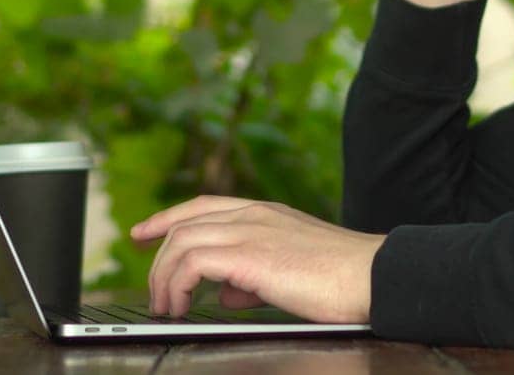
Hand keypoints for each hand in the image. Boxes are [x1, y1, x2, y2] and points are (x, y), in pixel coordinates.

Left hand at [130, 195, 385, 322]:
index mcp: (265, 213)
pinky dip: (177, 285)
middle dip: (156, 255)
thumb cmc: (339, 279)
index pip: (203, 206)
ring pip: (182, 241)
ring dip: (164, 277)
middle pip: (184, 223)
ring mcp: (250, 230)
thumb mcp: (288, 271)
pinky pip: (192, 263)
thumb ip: (252, 278)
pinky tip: (182, 307)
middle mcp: (253, 214)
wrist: (371, 276)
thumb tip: (225, 293)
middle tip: (152, 290)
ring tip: (166, 307)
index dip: (166, 218)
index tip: (142, 234)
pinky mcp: (249, 255)